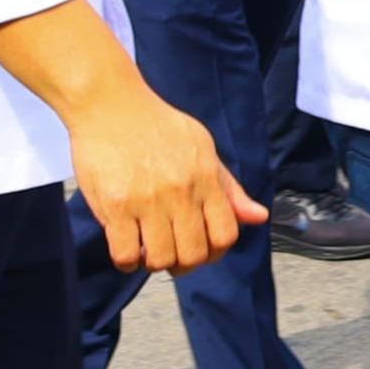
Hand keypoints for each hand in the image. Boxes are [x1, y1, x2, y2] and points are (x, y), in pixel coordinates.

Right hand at [66, 86, 264, 274]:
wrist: (110, 104)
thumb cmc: (158, 126)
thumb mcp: (202, 148)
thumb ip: (229, 188)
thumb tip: (258, 217)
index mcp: (205, 178)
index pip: (225, 235)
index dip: (215, 252)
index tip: (201, 249)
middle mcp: (179, 192)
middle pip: (193, 254)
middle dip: (185, 264)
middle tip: (172, 255)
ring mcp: (146, 200)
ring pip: (160, 259)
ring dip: (155, 263)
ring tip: (148, 250)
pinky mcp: (114, 206)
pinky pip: (125, 254)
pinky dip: (127, 261)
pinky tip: (128, 248)